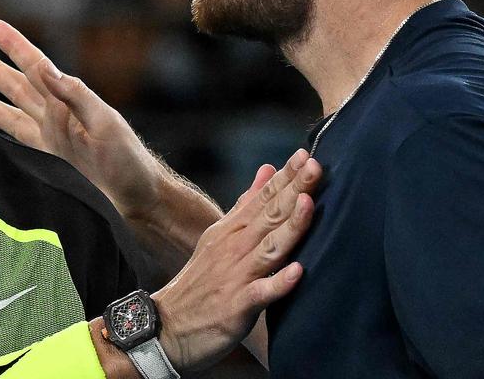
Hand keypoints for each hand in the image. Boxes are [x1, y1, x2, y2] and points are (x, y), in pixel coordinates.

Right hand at [0, 20, 167, 218]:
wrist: (136, 202)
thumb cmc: (128, 161)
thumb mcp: (105, 122)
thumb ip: (75, 95)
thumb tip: (45, 67)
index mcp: (71, 102)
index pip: (38, 68)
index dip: (17, 47)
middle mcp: (56, 118)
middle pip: (18, 87)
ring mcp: (49, 141)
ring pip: (11, 113)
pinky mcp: (45, 164)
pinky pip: (14, 142)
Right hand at [153, 149, 320, 372]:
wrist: (166, 327)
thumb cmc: (200, 283)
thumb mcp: (218, 236)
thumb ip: (245, 204)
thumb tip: (267, 170)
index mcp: (231, 231)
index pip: (263, 198)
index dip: (286, 177)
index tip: (307, 155)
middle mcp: (234, 248)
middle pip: (269, 215)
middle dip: (294, 190)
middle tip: (316, 166)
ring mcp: (236, 276)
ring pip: (269, 248)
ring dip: (290, 226)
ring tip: (309, 204)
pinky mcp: (236, 307)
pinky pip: (261, 293)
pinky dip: (279, 282)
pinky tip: (298, 271)